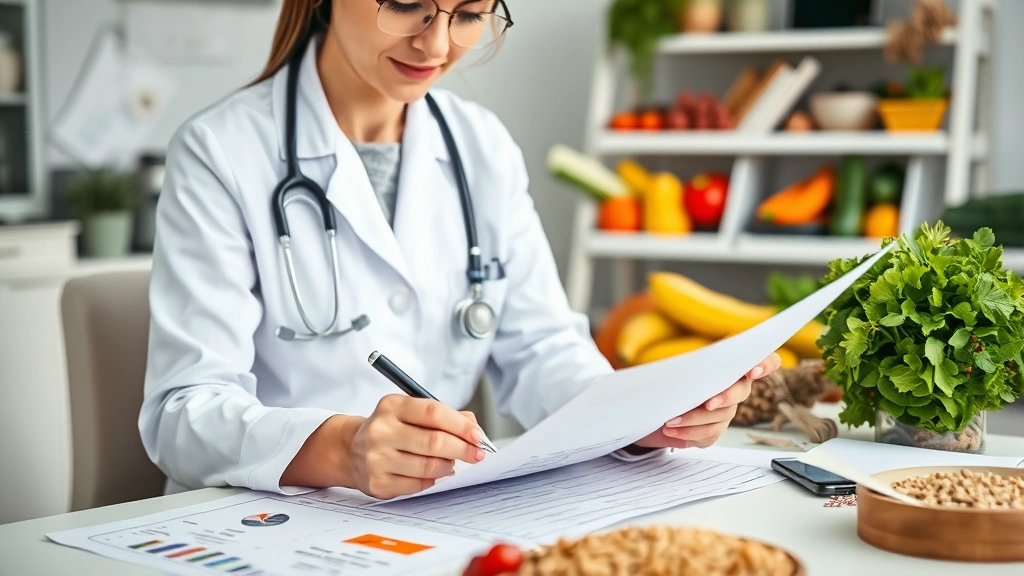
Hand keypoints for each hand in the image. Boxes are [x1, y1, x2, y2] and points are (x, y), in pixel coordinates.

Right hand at [346, 395, 485, 499]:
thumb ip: (443, 416)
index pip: (433, 412)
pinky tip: (434, 474)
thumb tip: (473, 428)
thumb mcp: (410, 411)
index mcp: (391, 406)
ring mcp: (376, 458)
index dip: (461, 425)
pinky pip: (418, 485)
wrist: (351, 449)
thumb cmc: (391, 428)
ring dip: (448, 466)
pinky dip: (433, 480)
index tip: (478, 435)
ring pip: (428, 467)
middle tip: (477, 454)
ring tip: (452, 463)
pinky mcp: (377, 483)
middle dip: (462, 449)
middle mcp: (381, 430)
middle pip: (433, 442)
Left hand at [635, 353, 781, 449]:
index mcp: (731, 363)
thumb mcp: (675, 359)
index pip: (765, 361)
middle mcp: (734, 388)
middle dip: (725, 397)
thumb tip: (690, 361)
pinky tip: (671, 429)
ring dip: (694, 419)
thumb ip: (690, 357)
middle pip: (741, 392)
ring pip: (720, 417)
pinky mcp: (714, 429)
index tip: (751, 371)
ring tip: (670, 420)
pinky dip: (687, 432)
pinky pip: (708, 434)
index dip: (765, 364)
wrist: (653, 400)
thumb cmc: (667, 373)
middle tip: (708, 404)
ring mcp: (726, 410)